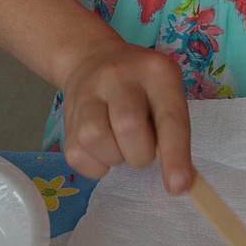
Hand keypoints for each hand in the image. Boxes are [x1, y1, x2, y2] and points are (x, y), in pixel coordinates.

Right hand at [60, 39, 191, 191]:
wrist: (91, 58)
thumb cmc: (140, 86)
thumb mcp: (165, 91)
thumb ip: (173, 130)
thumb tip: (179, 180)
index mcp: (156, 71)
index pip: (169, 116)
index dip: (176, 154)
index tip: (179, 186)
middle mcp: (120, 76)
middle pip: (128, 126)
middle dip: (140, 153)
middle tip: (141, 149)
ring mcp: (88, 93)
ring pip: (97, 138)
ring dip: (115, 157)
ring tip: (120, 145)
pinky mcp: (67, 116)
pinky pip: (78, 155)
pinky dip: (96, 165)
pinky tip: (103, 149)